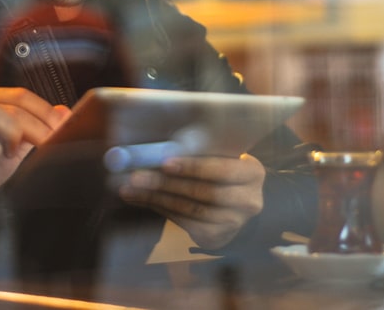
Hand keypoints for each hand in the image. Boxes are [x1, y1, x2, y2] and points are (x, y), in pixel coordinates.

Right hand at [0, 88, 69, 233]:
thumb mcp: (12, 150)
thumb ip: (33, 130)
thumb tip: (64, 111)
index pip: (19, 95)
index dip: (45, 110)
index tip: (64, 127)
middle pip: (10, 104)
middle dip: (37, 124)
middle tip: (50, 143)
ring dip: (12, 134)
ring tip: (11, 153)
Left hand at [118, 153, 265, 249]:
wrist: (234, 206)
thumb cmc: (220, 171)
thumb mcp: (220, 157)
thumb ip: (201, 152)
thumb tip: (157, 146)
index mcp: (253, 172)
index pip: (222, 169)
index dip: (193, 166)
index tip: (164, 161)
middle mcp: (249, 200)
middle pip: (203, 192)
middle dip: (166, 183)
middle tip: (137, 176)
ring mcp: (234, 223)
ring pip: (190, 209)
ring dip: (156, 198)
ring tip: (131, 188)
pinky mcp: (217, 238)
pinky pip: (184, 222)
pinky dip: (159, 209)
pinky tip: (140, 199)